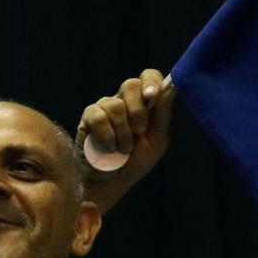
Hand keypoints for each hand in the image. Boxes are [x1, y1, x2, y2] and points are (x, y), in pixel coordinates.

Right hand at [76, 68, 174, 186]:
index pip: (147, 76)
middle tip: (139, 132)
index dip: (150, 81)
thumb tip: (170, 87)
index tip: (152, 96)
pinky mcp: (87, 119)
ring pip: (115, 105)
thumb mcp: (157, 140)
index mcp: (143, 102)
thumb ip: (163, 114)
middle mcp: (123, 101)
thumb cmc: (136, 162)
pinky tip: (109, 148)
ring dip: (123, 132)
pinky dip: (107, 135)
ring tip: (123, 149)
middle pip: (130, 84)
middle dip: (138, 111)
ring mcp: (104, 108)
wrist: (113, 181)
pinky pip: (98, 118)